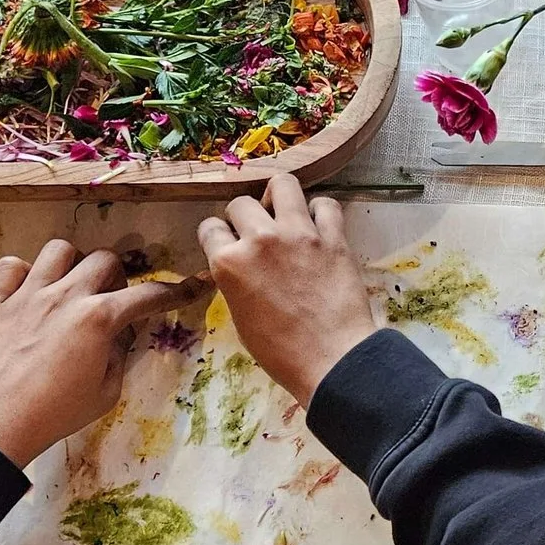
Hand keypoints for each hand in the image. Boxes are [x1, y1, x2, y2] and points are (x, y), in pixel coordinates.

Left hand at [0, 242, 187, 469]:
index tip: (194, 286)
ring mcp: (28, 294)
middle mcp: (66, 296)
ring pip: (59, 250)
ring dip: (72, 265)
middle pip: (104, 259)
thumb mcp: (106, 391)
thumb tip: (120, 333)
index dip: (177, 291)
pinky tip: (29, 295)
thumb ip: (118, 354)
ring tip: (71, 288)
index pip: (148, 295)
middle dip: (117, 276)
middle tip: (111, 301)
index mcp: (98, 318)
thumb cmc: (56, 413)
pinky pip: (12, 266)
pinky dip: (23, 274)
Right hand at [195, 173, 381, 405]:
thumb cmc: (280, 351)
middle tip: (258, 234)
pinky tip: (319, 225)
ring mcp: (299, 234)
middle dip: (245, 216)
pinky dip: (320, 210)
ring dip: (279, 196)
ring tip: (285, 213)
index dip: (219, 236)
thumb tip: (240, 263)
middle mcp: (260, 239)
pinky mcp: (333, 237)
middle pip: (241, 203)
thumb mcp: (240, 315)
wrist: (332, 360)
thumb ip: (235, 279)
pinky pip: (326, 204)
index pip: (210, 227)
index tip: (228, 244)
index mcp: (228, 263)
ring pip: (283, 184)